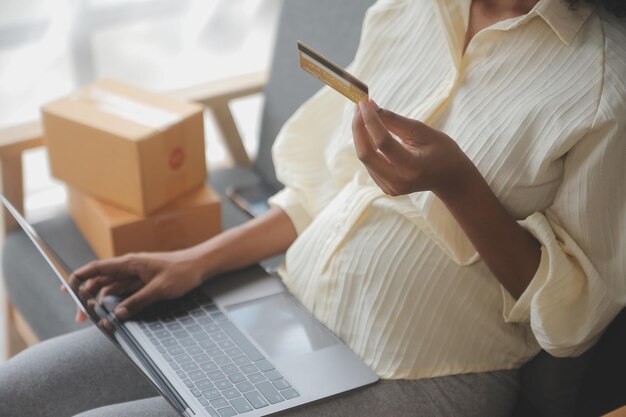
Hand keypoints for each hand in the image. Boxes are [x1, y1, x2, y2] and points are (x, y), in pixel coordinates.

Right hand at [63, 249, 209, 322]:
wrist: (199, 265)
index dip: (78, 277)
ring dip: (99, 302)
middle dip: (86, 297)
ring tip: (93, 318)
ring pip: (110, 288)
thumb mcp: (159, 289)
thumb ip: (138, 302)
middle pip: (100, 281)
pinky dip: (114, 303)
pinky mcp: (142, 283)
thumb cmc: (182, 272)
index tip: (66, 289)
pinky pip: (123, 292)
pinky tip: (111, 314)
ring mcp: (135, 276)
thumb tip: (117, 315)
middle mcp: (129, 268)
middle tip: (80, 317)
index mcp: (129, 263)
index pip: (97, 268)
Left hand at [352, 99, 474, 197]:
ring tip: (364, 114)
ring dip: (361, 135)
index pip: (382, 142)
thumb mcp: (422, 131)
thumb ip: (394, 120)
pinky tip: (370, 131)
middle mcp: (398, 181)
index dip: (370, 120)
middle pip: (365, 154)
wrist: (450, 178)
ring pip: (365, 158)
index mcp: (411, 167)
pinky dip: (367, 145)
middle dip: (358, 128)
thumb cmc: (442, 151)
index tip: (364, 102)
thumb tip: (370, 107)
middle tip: (359, 107)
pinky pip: (370, 163)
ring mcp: (390, 187)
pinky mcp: (386, 187)